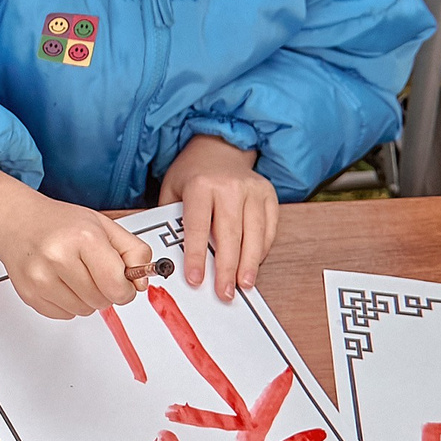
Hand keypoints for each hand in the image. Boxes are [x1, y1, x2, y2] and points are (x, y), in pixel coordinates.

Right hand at [0, 157, 154, 318]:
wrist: (16, 222)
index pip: (117, 285)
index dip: (126, 288)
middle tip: (95, 272)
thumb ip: (134, 252)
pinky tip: (60, 282)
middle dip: (106, 291)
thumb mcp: (105, 226)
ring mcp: (40, 278)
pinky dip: (68, 303)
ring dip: (87, 298)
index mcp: (83, 238)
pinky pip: (64, 315)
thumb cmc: (60, 223)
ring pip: (84, 311)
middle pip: (102, 301)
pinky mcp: (30, 295)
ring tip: (75, 275)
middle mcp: (58, 258)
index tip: (122, 281)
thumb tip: (141, 283)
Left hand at [159, 134, 275, 300]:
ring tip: (243, 285)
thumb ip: (172, 219)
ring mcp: (253, 190)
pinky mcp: (269, 195)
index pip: (198, 227)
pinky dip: (261, 250)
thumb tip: (171, 256)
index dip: (197, 256)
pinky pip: (268, 229)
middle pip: (230, 235)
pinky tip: (253, 265)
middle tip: (224, 292)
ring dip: (248, 264)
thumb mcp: (172, 189)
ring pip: (253, 235)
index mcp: (201, 185)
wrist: (220, 147)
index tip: (196, 279)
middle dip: (227, 268)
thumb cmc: (193, 174)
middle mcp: (229, 187)